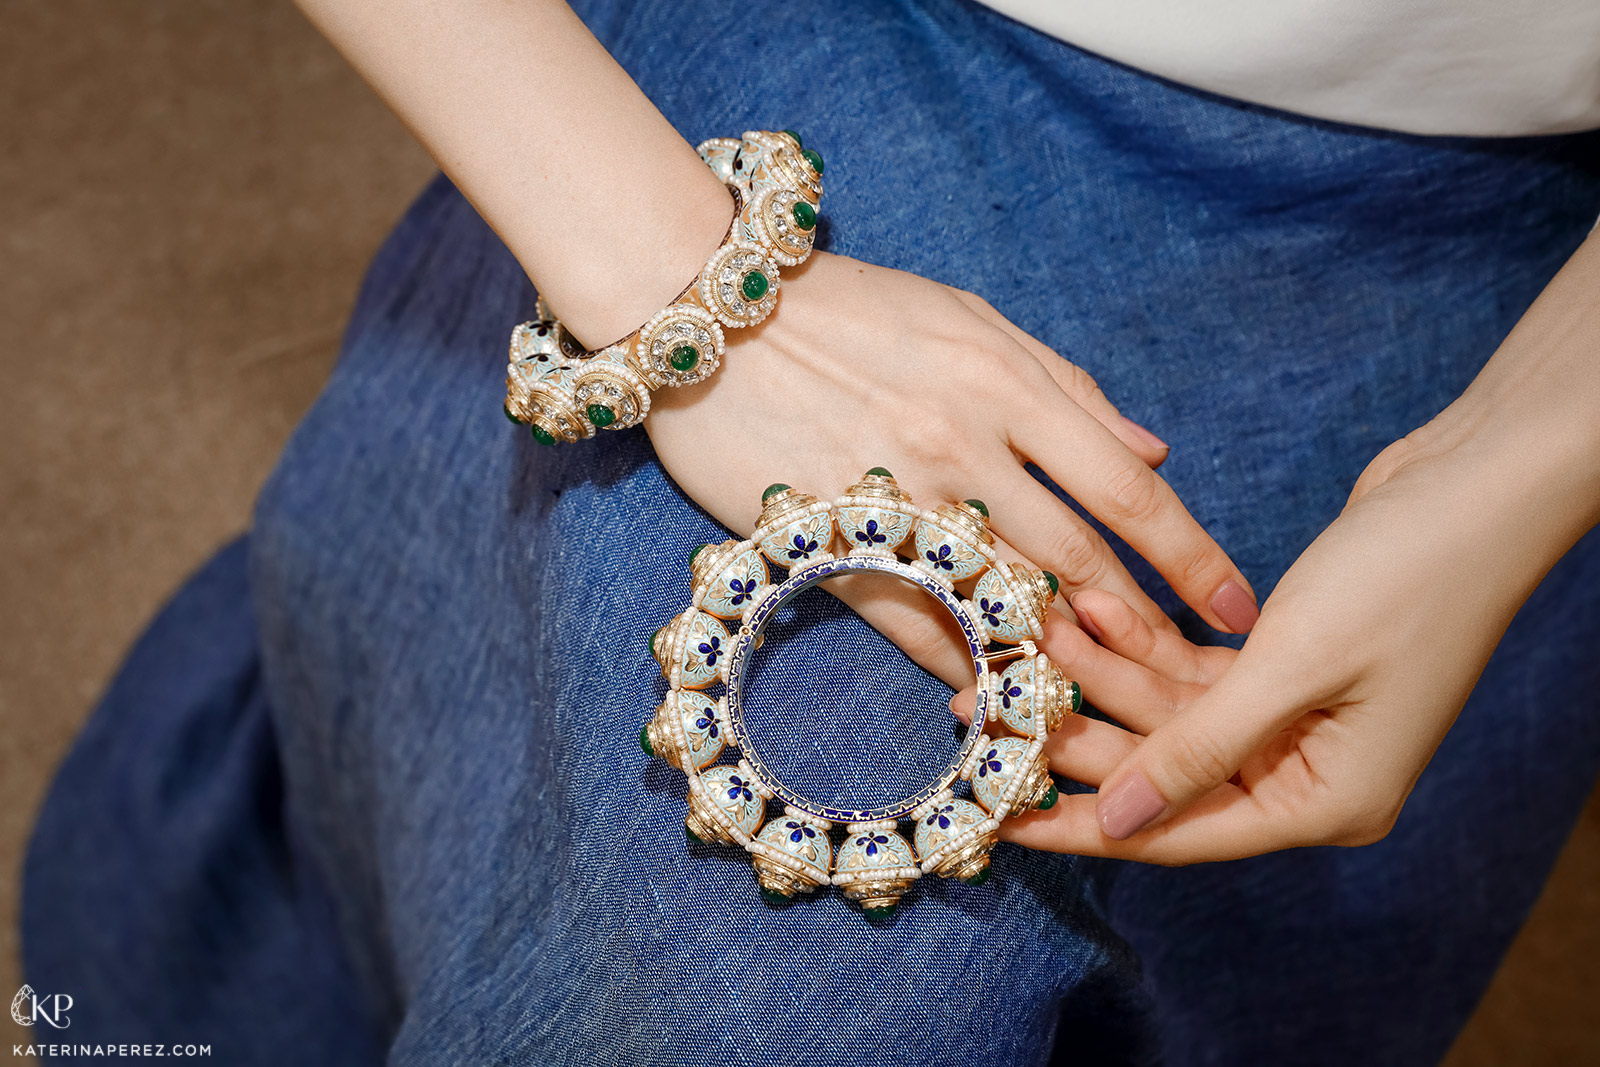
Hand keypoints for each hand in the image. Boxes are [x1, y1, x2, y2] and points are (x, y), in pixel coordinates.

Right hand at [644, 250, 1259, 689]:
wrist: (707, 306)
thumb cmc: (849, 305)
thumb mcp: (969, 315)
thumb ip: (1064, 386)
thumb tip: (1153, 450)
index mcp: (1006, 384)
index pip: (1126, 488)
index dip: (1192, 555)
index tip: (1237, 606)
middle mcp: (961, 444)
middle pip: (1077, 560)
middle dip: (1145, 629)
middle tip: (1191, 680)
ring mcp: (892, 496)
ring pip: (999, 600)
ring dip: (1063, 660)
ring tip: (1114, 705)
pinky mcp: (829, 537)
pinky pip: (912, 622)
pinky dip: (962, 666)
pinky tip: (1000, 698)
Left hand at [961, 394, 1593, 862]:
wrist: (1475, 487)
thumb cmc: (1405, 581)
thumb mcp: (1290, 672)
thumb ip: (1196, 752)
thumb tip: (1114, 822)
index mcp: (1324, 803)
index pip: (1177, 832)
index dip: (1082, 827)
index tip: (998, 818)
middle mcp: (1306, 773)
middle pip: (1163, 771)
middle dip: (1074, 731)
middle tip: (981, 701)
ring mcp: (1293, 721)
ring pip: (1168, 713)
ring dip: (1101, 671)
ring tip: (1026, 630)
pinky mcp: (1281, 668)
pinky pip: (1191, 669)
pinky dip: (1144, 639)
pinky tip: (1091, 605)